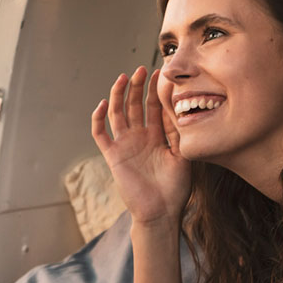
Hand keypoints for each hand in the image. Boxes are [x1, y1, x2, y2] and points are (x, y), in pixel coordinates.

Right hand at [93, 66, 190, 225]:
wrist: (162, 212)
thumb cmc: (176, 188)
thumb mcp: (183, 155)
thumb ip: (178, 132)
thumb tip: (179, 106)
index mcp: (156, 136)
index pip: (154, 107)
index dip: (155, 91)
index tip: (161, 73)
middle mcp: (139, 137)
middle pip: (134, 105)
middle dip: (137, 87)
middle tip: (142, 69)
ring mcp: (124, 145)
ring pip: (118, 114)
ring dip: (119, 95)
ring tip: (124, 77)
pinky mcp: (113, 156)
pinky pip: (101, 134)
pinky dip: (99, 119)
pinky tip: (105, 103)